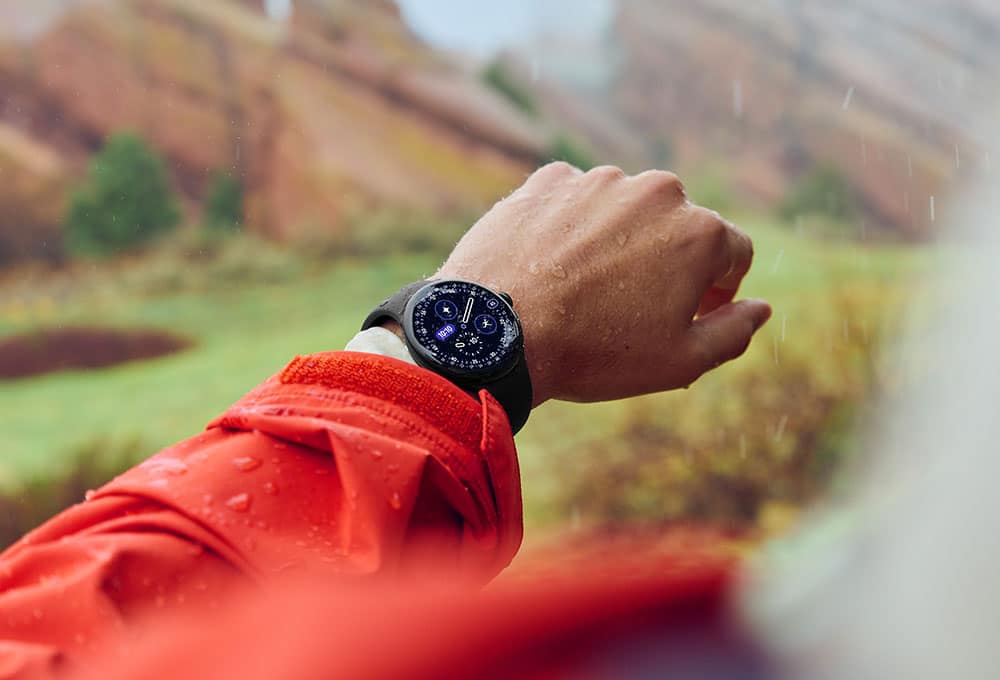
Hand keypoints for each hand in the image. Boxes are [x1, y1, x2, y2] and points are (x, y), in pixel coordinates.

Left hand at [437, 162, 771, 405]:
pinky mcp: (547, 181)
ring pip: (624, 212)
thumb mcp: (680, 361)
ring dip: (618, 242)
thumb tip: (762, 307)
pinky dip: (571, 228)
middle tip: (633, 308)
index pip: (734, 253)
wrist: (494, 334)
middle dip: (669, 264)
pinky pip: (573, 202)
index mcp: (700, 231)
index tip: (692, 313)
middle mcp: (655, 191)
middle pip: (679, 227)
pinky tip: (552, 267)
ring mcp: (597, 180)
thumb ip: (733, 331)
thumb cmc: (594, 353)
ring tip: (586, 290)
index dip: (720, 289)